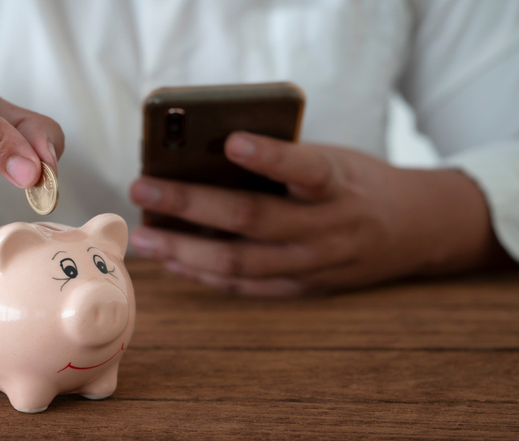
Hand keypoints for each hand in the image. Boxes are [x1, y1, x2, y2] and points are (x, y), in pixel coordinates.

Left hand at [129, 131, 504, 295]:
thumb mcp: (334, 159)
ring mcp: (313, 266)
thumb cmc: (357, 183)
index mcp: (339, 184)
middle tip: (142, 188)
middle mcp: (327, 229)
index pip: (306, 169)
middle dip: (191, 204)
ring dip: (183, 251)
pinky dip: (204, 275)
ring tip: (142, 238)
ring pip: (240, 264)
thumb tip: (204, 159)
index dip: (270, 157)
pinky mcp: (302, 290)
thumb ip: (284, 162)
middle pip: (252, 220)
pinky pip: (245, 288)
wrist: (414, 231)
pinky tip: (172, 262)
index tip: (231, 140)